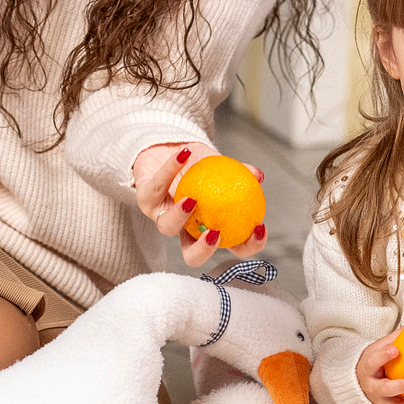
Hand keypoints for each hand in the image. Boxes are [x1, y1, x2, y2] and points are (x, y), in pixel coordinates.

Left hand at [132, 142, 268, 268]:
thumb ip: (239, 173)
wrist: (166, 147)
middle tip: (216, 233)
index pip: (232, 246)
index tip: (259, 228)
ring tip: (192, 199)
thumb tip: (258, 175)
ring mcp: (162, 216)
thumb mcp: (221, 167)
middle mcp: (185, 229)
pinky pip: (157, 186)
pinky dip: (171, 169)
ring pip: (167, 227)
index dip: (247, 246)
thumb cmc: (197, 164)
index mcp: (209, 226)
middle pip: (192, 256)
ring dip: (180, 216)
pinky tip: (184, 154)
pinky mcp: (144, 199)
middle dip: (203, 251)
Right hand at [356, 331, 403, 403]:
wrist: (362, 382)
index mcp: (368, 369)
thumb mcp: (379, 348)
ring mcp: (382, 402)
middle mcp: (373, 388)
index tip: (394, 349)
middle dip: (401, 386)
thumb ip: (396, 338)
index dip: (382, 356)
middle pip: (385, 389)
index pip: (372, 362)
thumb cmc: (375, 363)